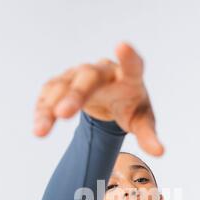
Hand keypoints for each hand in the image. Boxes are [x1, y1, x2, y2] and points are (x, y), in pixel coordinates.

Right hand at [33, 41, 163, 155]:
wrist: (112, 98)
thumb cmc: (131, 108)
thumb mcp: (142, 122)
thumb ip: (149, 136)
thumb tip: (160, 152)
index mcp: (129, 77)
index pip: (132, 65)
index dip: (127, 57)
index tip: (122, 46)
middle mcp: (103, 71)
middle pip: (88, 78)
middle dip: (75, 95)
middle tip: (64, 114)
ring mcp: (79, 75)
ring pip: (62, 85)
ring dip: (50, 107)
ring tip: (41, 131)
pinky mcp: (62, 83)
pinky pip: (49, 93)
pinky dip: (42, 109)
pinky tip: (39, 126)